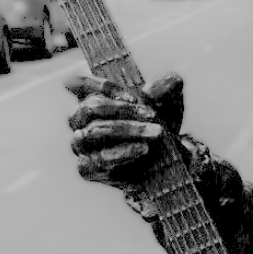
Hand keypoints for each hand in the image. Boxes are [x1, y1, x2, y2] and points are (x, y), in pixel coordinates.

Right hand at [65, 72, 183, 187]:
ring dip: (126, 130)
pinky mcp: (89, 169)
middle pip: (88, 109)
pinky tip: (143, 150)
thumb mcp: (169, 98)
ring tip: (155, 133)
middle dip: (121, 110)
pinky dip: (121, 154)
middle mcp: (81, 121)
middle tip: (153, 115)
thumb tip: (149, 92)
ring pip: (92, 133)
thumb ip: (165, 84)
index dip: (105, 87)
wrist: (170, 157)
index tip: (134, 97)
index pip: (83, 84)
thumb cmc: (161, 122)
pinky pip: (95, 161)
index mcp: (92, 96)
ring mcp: (82, 146)